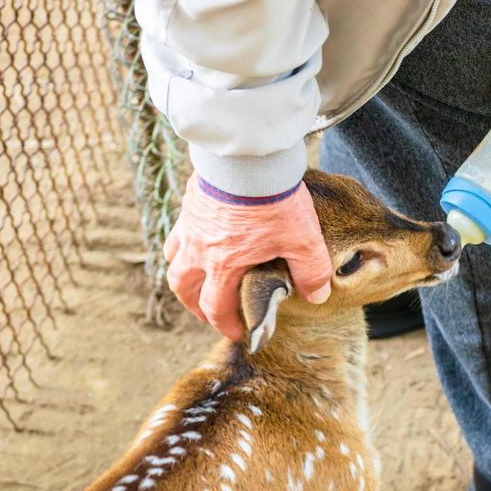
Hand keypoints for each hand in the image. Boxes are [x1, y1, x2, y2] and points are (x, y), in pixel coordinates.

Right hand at [163, 175, 333, 338]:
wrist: (249, 158)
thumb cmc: (274, 200)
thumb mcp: (303, 240)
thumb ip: (311, 272)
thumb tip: (316, 296)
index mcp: (223, 265)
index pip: (216, 308)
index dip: (227, 325)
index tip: (238, 332)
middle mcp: (198, 249)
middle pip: (183, 288)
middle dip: (195, 305)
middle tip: (210, 312)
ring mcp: (189, 224)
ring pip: (174, 259)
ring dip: (184, 275)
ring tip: (196, 280)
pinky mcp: (190, 201)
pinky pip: (178, 229)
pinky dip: (183, 242)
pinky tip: (197, 238)